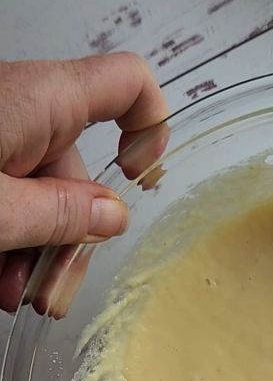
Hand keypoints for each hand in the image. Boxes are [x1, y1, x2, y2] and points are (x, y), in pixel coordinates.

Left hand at [0, 53, 167, 311]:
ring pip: (41, 195)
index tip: (140, 181)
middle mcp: (24, 110)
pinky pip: (10, 197)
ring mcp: (0, 135)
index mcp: (40, 101)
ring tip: (14, 296)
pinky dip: (10, 240)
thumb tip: (114, 218)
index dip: (150, 128)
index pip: (128, 84)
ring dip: (38, 254)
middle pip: (78, 172)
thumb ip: (58, 216)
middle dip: (71, 239)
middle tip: (49, 293)